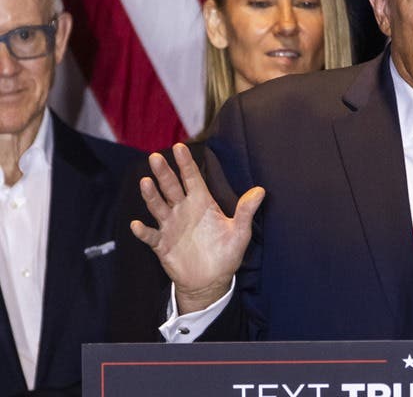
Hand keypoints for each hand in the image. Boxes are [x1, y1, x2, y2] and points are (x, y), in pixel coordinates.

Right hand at [130, 143, 263, 313]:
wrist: (211, 280)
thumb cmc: (226, 253)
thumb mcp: (240, 232)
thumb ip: (246, 211)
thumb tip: (261, 190)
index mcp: (202, 203)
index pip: (192, 178)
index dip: (186, 163)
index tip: (179, 146)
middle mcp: (184, 210)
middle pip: (171, 187)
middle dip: (164, 173)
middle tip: (155, 157)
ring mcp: (171, 226)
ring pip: (158, 206)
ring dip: (151, 195)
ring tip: (145, 182)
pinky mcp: (162, 244)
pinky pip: (151, 236)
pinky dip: (143, 231)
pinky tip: (137, 225)